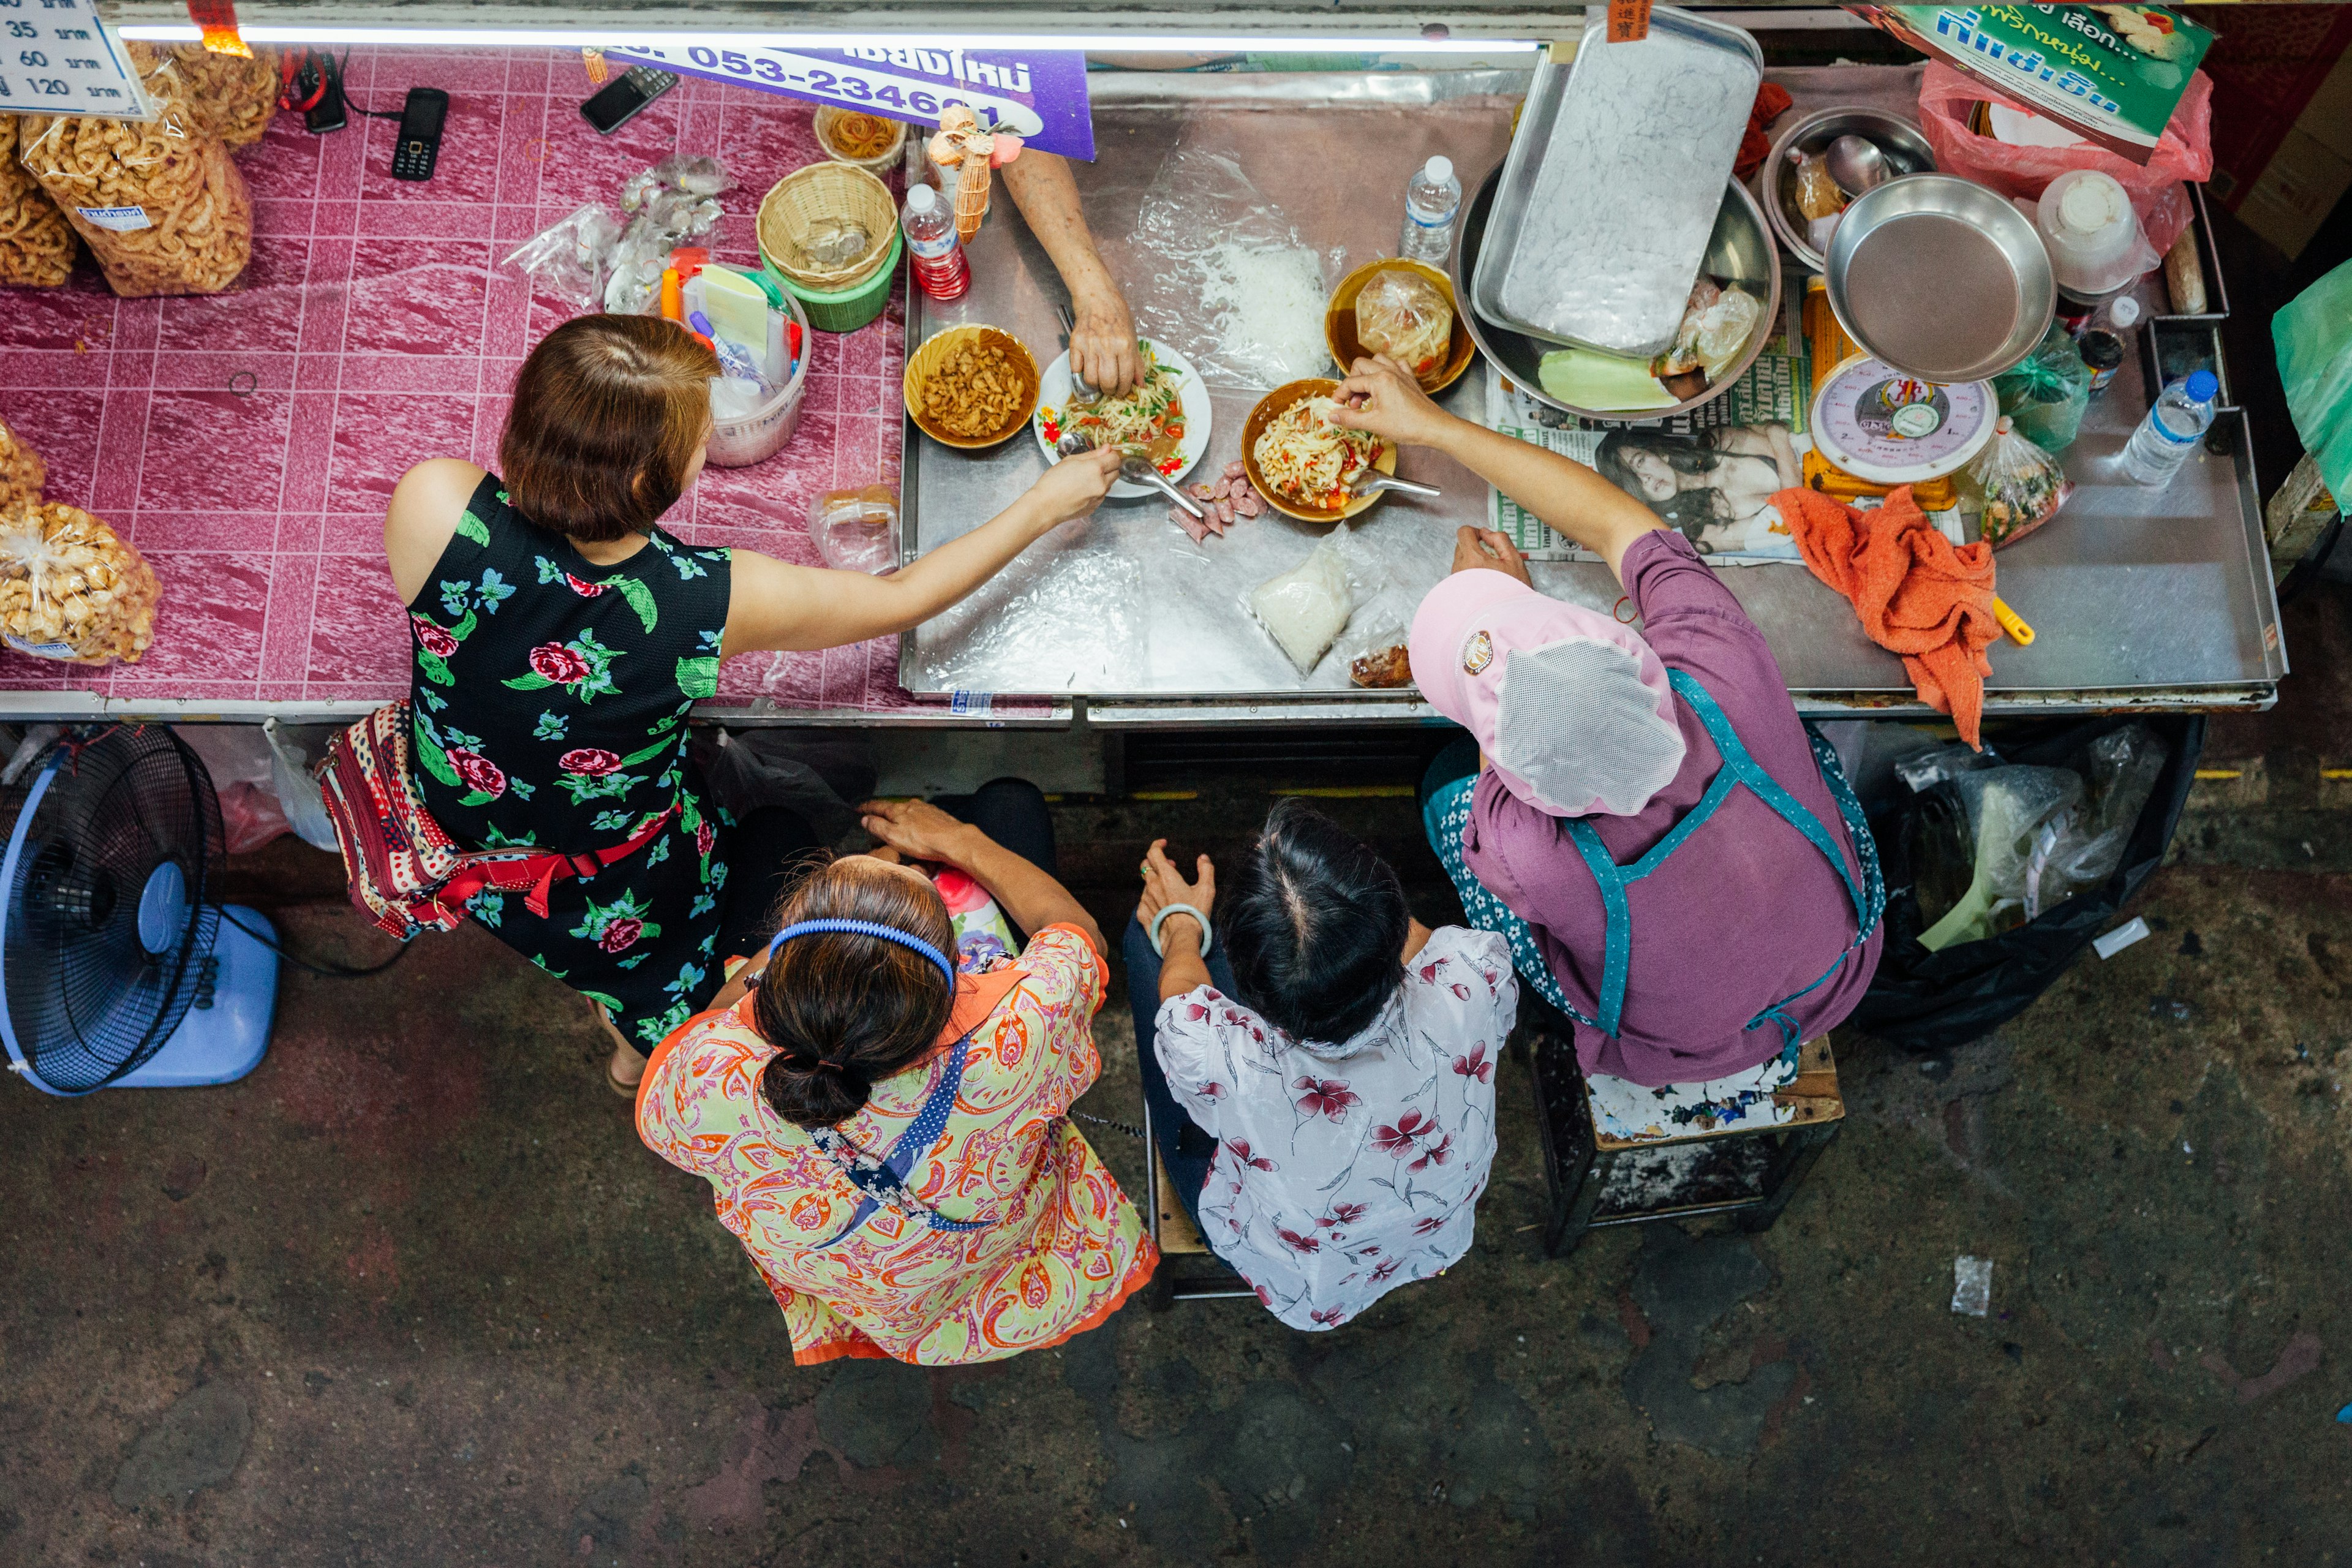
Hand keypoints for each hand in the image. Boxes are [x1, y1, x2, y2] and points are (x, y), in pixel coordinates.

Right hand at [858, 798, 980, 865]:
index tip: (859, 808)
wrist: (953, 840)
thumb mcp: (894, 836)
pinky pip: (920, 815)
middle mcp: (911, 805)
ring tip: (894, 821)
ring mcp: (925, 809)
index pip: (877, 806)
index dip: (866, 808)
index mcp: (897, 810)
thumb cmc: (923, 841)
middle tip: (874, 816)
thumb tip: (865, 819)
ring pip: (907, 810)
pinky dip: (913, 819)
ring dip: (899, 815)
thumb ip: (878, 827)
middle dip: (882, 811)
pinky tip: (916, 825)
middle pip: (892, 807)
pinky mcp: (936, 815)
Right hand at [1023, 447, 1122, 528]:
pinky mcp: (1096, 506)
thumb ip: (1092, 454)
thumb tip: (1107, 449)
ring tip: (1084, 479)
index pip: (1115, 459)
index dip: (1110, 455)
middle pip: (1116, 472)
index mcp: (1095, 469)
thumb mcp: (1070, 460)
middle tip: (1093, 466)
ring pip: (1109, 484)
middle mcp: (1101, 484)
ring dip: (1103, 479)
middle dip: (1109, 467)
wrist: (1045, 506)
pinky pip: (1101, 495)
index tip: (1105, 454)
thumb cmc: (1053, 482)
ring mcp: (1099, 497)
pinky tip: (1082, 490)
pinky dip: (1096, 490)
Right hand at [1069, 286, 1142, 396]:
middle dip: (1110, 391)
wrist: (1097, 298)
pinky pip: (1076, 369)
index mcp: (1125, 345)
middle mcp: (1108, 346)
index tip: (1122, 392)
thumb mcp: (1133, 337)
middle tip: (1110, 389)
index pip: (1125, 378)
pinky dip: (1081, 372)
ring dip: (1095, 385)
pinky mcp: (1075, 344)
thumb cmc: (1117, 316)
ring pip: (1091, 379)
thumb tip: (1139, 385)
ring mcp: (1090, 345)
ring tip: (1099, 380)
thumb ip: (1136, 363)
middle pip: (1107, 382)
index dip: (1123, 390)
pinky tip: (1087, 367)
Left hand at [1136, 838, 1214, 947]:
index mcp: (1166, 876)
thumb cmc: (1195, 913)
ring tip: (1169, 888)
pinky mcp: (1142, 913)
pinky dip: (1151, 897)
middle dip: (1155, 861)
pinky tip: (1161, 904)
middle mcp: (1152, 885)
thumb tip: (1203, 858)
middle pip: (1145, 865)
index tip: (1163, 844)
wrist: (1181, 938)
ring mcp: (1145, 899)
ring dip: (1155, 880)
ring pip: (1146, 883)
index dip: (1157, 845)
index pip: (1154, 852)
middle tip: (1170, 865)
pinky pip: (1143, 900)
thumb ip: (1206, 870)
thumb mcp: (1207, 890)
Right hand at [1328, 354, 1456, 450]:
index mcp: (1379, 380)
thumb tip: (1333, 415)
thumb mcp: (1373, 424)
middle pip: (1360, 365)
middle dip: (1352, 382)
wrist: (1433, 427)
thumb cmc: (1407, 426)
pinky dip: (1386, 370)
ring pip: (1377, 360)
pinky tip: (1384, 384)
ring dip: (1367, 373)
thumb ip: (1350, 418)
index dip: (1340, 395)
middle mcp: (1389, 371)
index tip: (1336, 407)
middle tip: (1352, 402)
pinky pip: (1395, 364)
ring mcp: (1401, 372)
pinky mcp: (1409, 378)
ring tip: (1366, 393)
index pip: (1350, 382)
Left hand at [1451, 526, 1532, 587]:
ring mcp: (1455, 581)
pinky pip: (1460, 574)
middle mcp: (1459, 569)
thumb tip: (1485, 532)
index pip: (1464, 533)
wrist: (1507, 621)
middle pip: (1461, 545)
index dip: (1476, 532)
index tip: (1486, 541)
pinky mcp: (1455, 591)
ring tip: (1490, 575)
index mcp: (1473, 559)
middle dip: (1475, 547)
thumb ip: (1500, 539)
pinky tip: (1484, 584)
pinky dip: (1470, 573)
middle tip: (1492, 560)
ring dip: (1473, 561)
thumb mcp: (1514, 560)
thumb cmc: (1513, 592)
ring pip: (1460, 560)